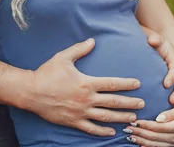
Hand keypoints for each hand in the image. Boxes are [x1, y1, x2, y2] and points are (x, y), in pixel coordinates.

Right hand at [24, 38, 143, 136]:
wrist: (30, 91)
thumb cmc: (47, 73)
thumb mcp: (63, 57)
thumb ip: (80, 49)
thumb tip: (93, 41)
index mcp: (86, 83)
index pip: (112, 84)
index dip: (127, 84)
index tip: (138, 84)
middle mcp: (86, 99)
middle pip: (113, 102)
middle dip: (130, 103)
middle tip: (143, 103)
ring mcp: (80, 112)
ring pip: (106, 117)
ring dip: (121, 118)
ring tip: (133, 118)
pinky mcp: (73, 121)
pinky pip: (91, 128)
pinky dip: (103, 131)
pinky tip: (112, 132)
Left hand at [123, 100, 173, 145]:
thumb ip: (172, 113)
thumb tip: (159, 118)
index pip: (159, 127)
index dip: (145, 124)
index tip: (134, 120)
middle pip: (155, 136)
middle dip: (140, 132)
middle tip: (127, 128)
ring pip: (155, 144)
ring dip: (141, 140)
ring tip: (129, 136)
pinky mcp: (173, 145)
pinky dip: (147, 146)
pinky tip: (138, 144)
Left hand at [146, 31, 173, 103]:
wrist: (152, 43)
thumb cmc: (152, 40)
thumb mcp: (154, 37)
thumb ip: (154, 39)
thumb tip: (152, 40)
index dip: (172, 76)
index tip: (166, 84)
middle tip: (171, 101)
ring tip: (171, 109)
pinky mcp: (170, 85)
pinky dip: (173, 104)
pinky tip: (166, 113)